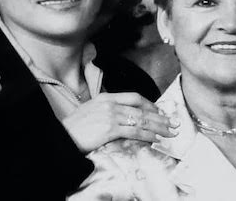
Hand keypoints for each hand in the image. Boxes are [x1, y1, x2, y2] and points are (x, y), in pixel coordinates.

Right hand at [62, 92, 178, 151]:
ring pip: (141, 120)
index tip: (160, 112)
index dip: (150, 104)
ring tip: (170, 131)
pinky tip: (155, 139)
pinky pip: (133, 132)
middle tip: (174, 122)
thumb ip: (107, 110)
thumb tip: (124, 117)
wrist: (61, 137)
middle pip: (141, 108)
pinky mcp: (109, 129)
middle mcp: (110, 103)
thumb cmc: (74, 128)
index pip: (134, 97)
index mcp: (106, 97)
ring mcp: (110, 116)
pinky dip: (146, 135)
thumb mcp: (91, 111)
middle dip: (160, 116)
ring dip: (158, 126)